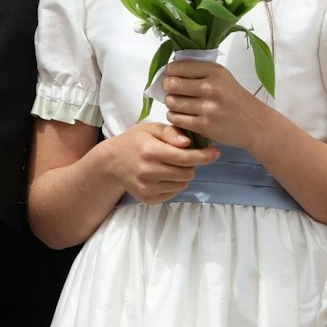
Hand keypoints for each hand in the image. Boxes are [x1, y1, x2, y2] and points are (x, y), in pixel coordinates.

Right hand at [103, 122, 221, 202]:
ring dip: (183, 174)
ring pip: (183, 184)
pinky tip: (163, 175)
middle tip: (183, 157)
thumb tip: (189, 143)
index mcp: (150, 152)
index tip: (216, 152)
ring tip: (170, 165)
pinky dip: (175, 184)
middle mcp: (149, 172)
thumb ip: (171, 132)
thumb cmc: (134, 142)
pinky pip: (174, 192)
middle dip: (191, 164)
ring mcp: (148, 187)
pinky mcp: (148, 198)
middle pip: (188, 173)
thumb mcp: (150, 129)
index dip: (204, 156)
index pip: (186, 158)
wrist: (111, 163)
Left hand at [161, 58, 262, 147]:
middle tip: (173, 91)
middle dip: (167, 87)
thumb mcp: (222, 77)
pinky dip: (175, 116)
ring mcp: (208, 107)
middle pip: (171, 84)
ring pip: (171, 102)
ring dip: (171, 103)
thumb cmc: (235, 99)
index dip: (170, 72)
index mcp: (214, 71)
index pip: (177, 66)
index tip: (173, 76)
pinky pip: (176, 118)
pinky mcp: (204, 125)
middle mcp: (211, 87)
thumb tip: (169, 70)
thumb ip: (198, 71)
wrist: (256, 124)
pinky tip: (183, 115)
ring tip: (179, 104)